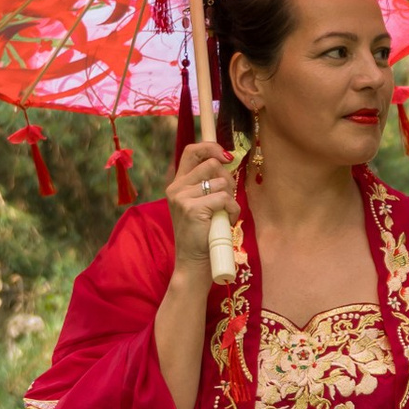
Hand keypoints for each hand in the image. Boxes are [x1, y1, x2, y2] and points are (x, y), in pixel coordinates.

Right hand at [163, 131, 238, 282]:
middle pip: (212, 164)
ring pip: (221, 182)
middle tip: (227, 198)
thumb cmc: (202, 233)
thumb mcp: (201, 204)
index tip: (226, 156)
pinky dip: (231, 210)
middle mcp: (177, 187)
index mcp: (177, 184)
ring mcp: (182, 197)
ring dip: (230, 199)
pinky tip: (225, 222)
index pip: (192, 151)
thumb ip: (207, 184)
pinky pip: (224, 198)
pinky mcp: (193, 208)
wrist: (193, 261)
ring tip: (222, 216)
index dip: (211, 147)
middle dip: (228, 178)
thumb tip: (227, 161)